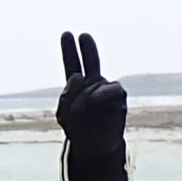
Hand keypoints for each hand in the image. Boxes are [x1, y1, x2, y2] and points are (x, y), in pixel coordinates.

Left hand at [57, 31, 127, 153]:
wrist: (96, 146)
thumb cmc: (79, 130)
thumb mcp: (63, 114)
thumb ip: (66, 94)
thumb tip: (78, 77)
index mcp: (77, 87)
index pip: (73, 65)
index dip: (70, 50)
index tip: (68, 34)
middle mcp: (92, 84)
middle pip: (90, 61)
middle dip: (87, 48)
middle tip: (82, 35)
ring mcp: (106, 88)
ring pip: (92, 81)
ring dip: (85, 95)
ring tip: (85, 109)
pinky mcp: (118, 94)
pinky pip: (106, 89)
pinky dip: (99, 97)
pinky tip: (98, 106)